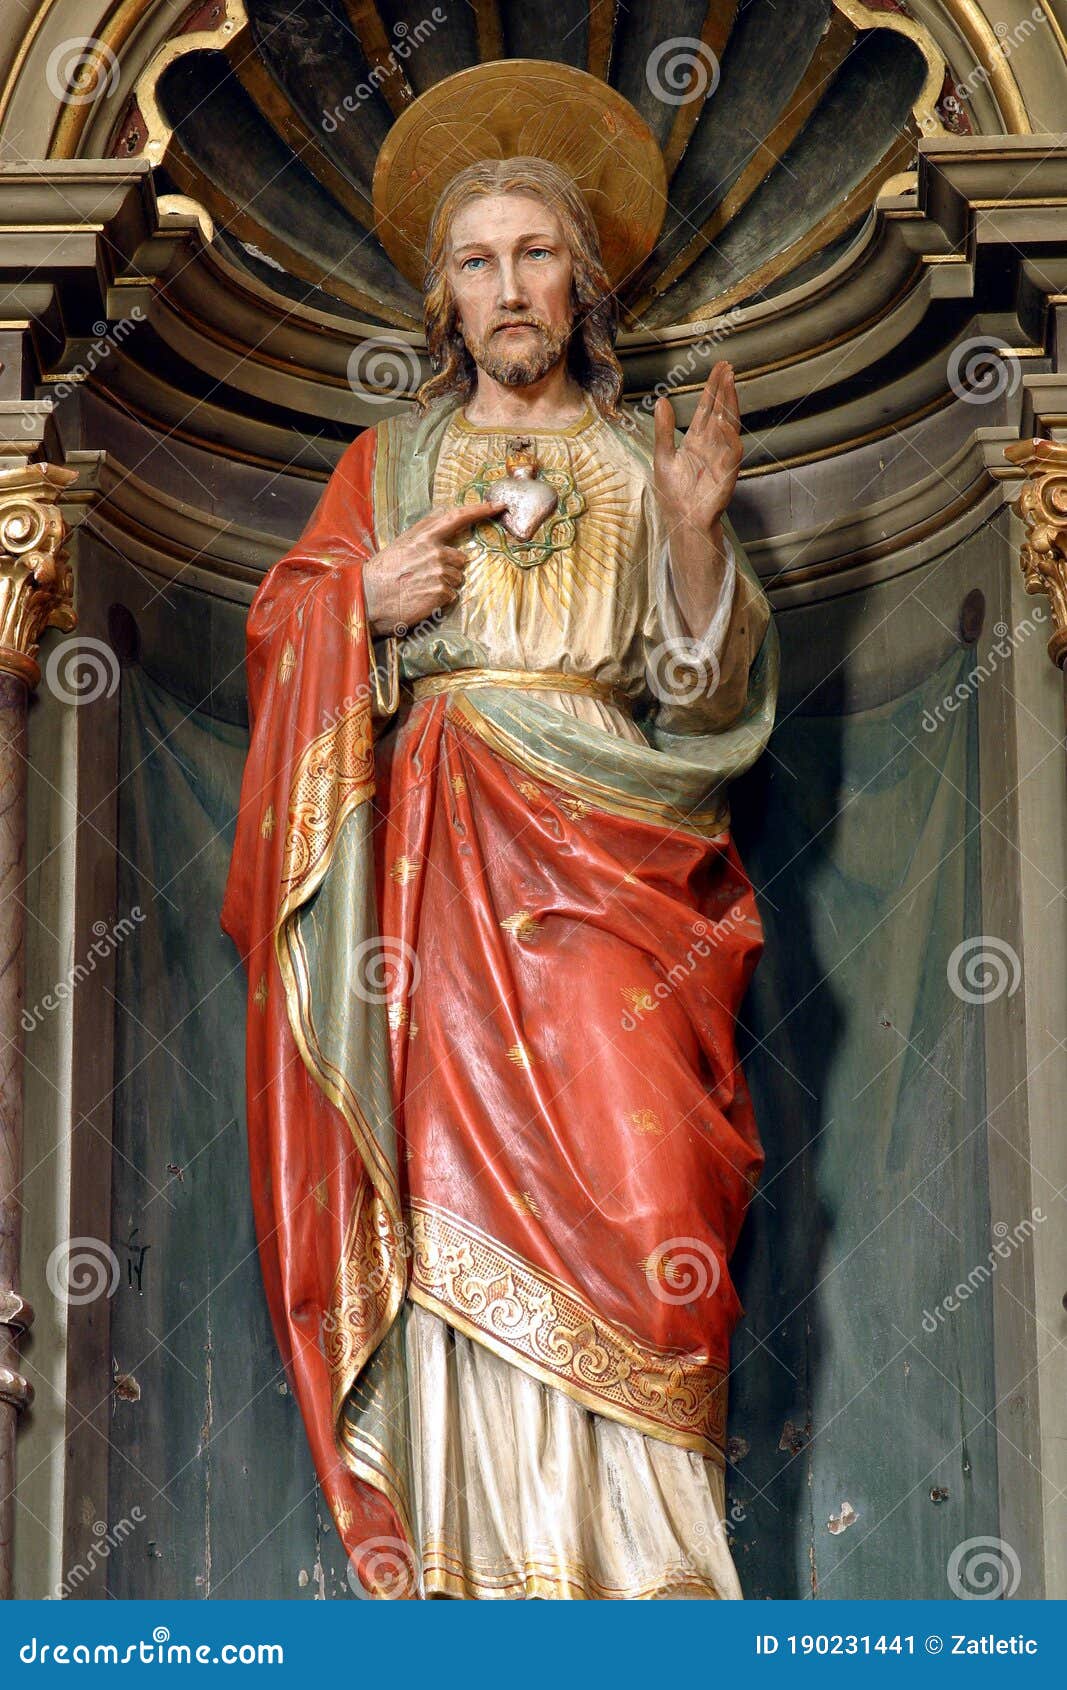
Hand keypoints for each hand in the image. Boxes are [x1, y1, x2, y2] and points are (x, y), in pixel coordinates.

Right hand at [362, 500, 503, 635]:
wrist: (367, 597)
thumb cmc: (381, 572)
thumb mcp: (401, 544)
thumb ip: (424, 532)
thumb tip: (443, 518)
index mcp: (423, 535)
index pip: (457, 517)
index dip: (479, 510)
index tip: (498, 506)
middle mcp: (435, 551)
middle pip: (460, 559)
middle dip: (450, 568)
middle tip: (425, 576)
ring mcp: (440, 573)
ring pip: (456, 579)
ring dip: (443, 585)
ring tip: (419, 589)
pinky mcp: (441, 593)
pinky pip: (450, 596)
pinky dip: (439, 600)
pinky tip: (421, 599)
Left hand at [653, 361, 741, 537]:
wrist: (682, 519)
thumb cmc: (674, 492)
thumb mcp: (662, 456)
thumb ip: (664, 430)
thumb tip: (661, 400)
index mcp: (697, 439)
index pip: (707, 408)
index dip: (712, 388)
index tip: (719, 368)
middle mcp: (712, 444)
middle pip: (720, 410)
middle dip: (724, 389)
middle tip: (727, 367)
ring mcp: (721, 456)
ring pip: (729, 424)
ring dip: (729, 405)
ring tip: (728, 383)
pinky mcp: (727, 472)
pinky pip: (731, 451)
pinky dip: (728, 436)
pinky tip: (722, 421)